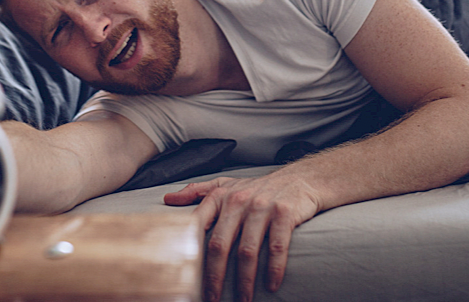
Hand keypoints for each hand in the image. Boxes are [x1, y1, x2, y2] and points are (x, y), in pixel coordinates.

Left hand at [163, 169, 321, 301]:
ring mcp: (261, 206)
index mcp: (220, 196)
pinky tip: (272, 284)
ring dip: (245, 280)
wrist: (300, 179)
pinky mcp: (284, 213)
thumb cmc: (258, 188)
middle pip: (220, 244)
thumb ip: (197, 191)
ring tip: (243, 299)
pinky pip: (276, 246)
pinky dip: (274, 268)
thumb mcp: (226, 184)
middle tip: (212, 297)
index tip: (187, 276)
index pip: (198, 226)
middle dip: (214, 276)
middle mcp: (238, 200)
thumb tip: (168, 198)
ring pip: (247, 250)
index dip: (190, 252)